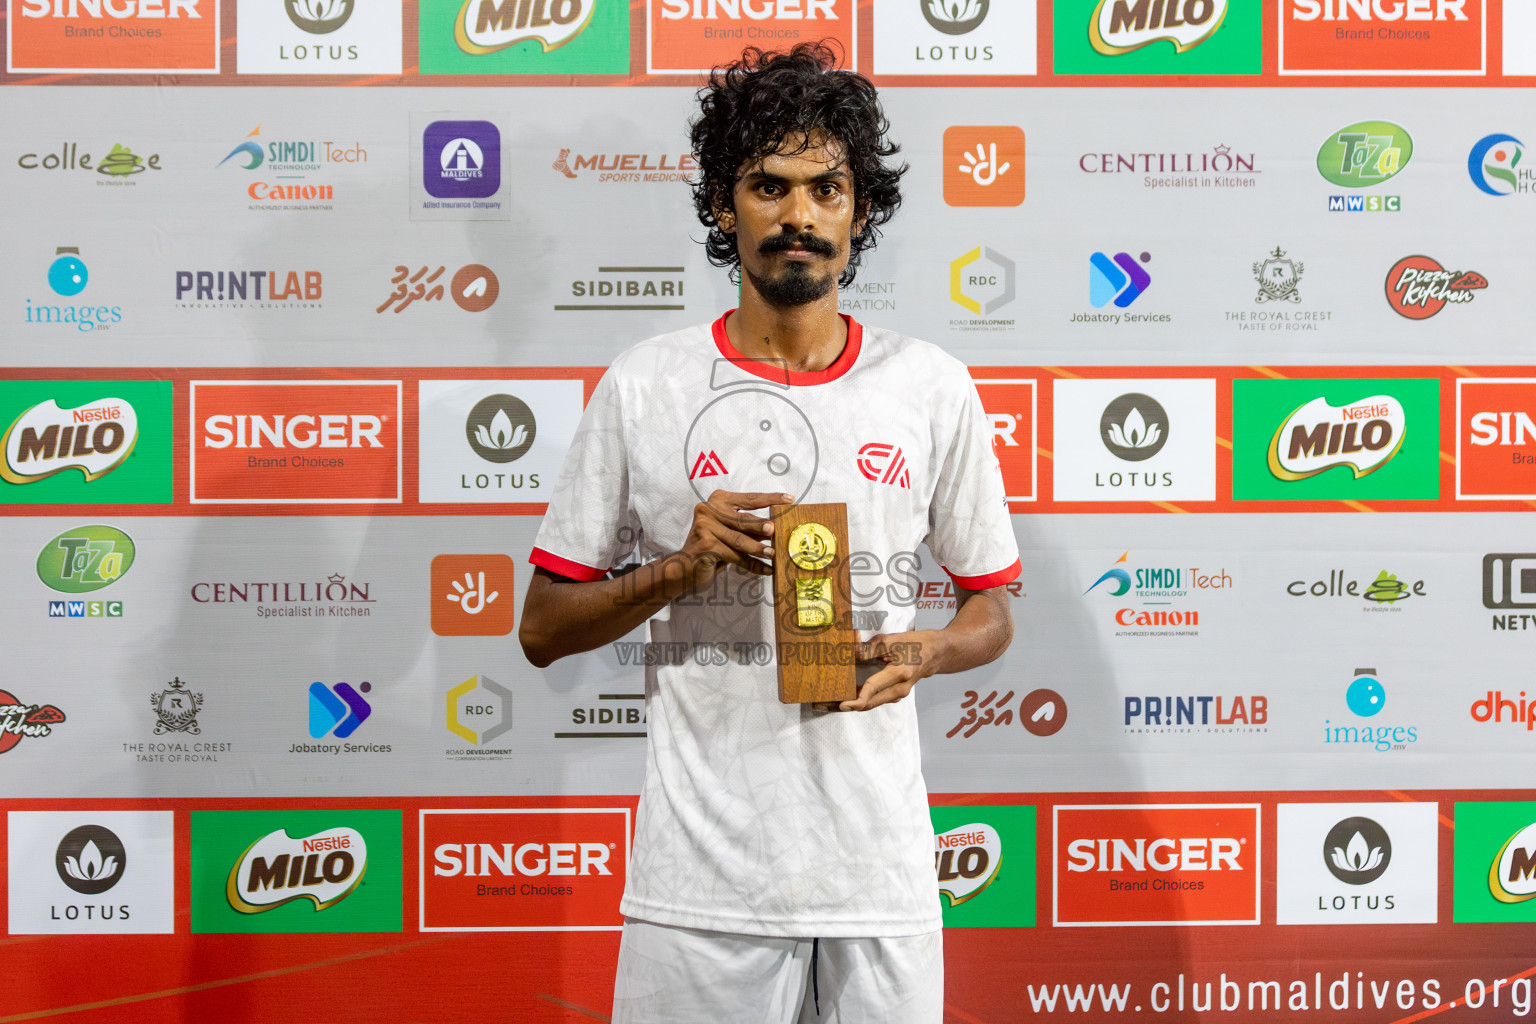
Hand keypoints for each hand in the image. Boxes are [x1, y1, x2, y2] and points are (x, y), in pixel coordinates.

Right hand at [676, 490, 791, 589]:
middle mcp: (709, 510)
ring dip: (759, 548)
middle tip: (777, 530)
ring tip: (773, 554)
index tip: (789, 499)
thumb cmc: (711, 547)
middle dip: (762, 527)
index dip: (771, 499)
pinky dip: (752, 565)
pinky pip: (735, 556)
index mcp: (718, 501)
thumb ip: (747, 528)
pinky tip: (765, 570)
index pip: (750, 499)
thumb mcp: (730, 533)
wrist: (685, 567)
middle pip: (744, 519)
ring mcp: (705, 527)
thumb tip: (773, 530)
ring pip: (739, 539)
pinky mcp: (706, 545)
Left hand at [840, 630, 941, 711]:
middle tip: (833, 704)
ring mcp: (900, 693)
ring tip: (839, 699)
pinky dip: (866, 699)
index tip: (842, 704)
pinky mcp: (898, 693)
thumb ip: (867, 648)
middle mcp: (900, 688)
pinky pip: (879, 699)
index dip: (856, 699)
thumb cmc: (915, 644)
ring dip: (858, 702)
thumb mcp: (890, 640)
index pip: (873, 689)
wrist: (936, 652)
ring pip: (874, 702)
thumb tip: (848, 652)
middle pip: (871, 702)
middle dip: (852, 705)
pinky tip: (854, 694)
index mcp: (899, 673)